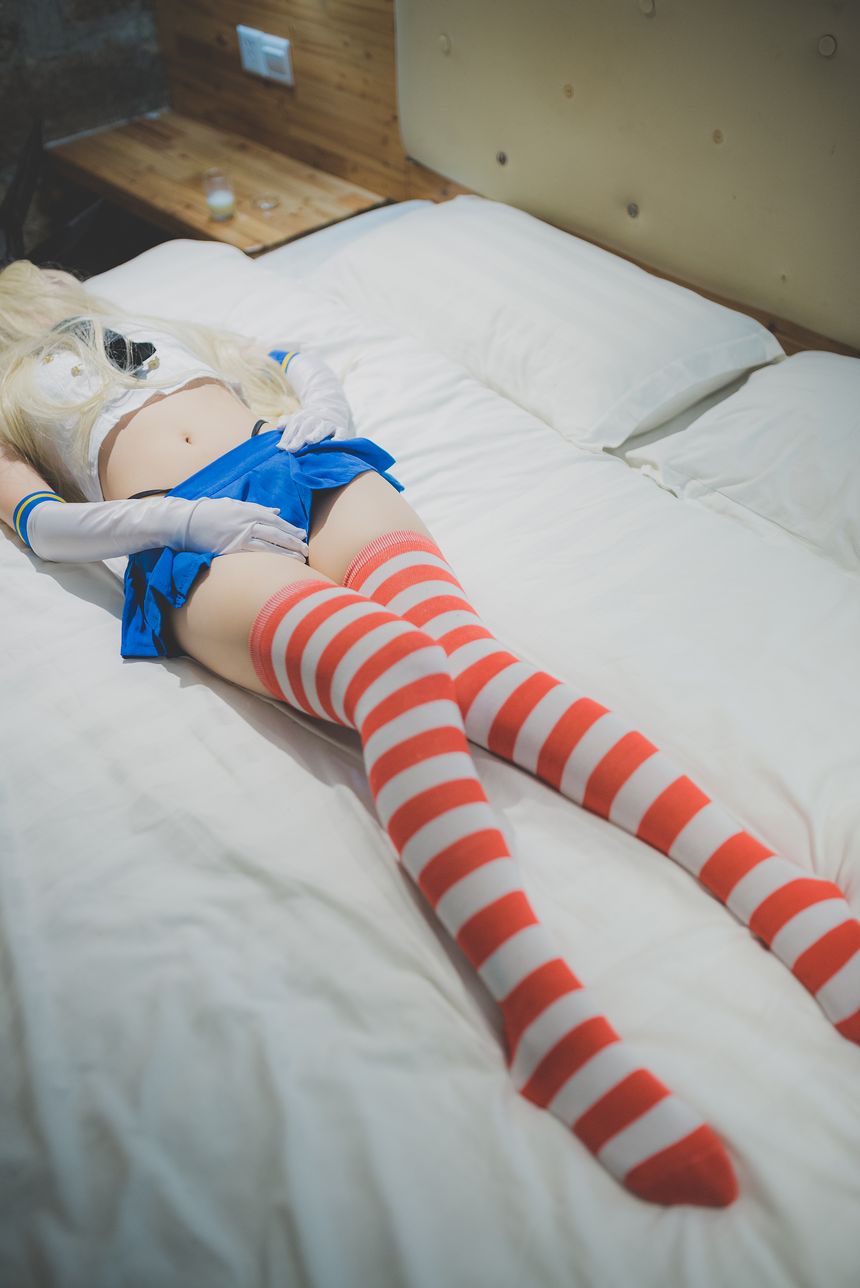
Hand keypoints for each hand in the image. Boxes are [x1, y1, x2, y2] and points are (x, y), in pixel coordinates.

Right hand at [185, 498, 307, 559]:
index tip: (302, 535)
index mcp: (248, 510)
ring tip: (300, 560)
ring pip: (270, 545)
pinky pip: (255, 555)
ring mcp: (240, 536)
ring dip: (287, 553)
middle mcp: (247, 522)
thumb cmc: (209, 512)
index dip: (291, 528)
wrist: (185, 521)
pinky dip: (270, 559)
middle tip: (306, 550)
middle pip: (277, 533)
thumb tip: (277, 510)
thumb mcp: (234, 504)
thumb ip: (257, 508)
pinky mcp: (231, 549)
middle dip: (294, 542)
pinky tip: (280, 565)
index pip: (275, 520)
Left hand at [275, 409, 340, 453]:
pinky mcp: (341, 428)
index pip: (294, 426)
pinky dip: (339, 437)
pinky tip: (334, 443)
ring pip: (322, 428)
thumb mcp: (299, 419)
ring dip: (315, 434)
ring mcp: (329, 423)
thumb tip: (278, 427)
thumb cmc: (311, 422)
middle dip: (298, 438)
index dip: (287, 436)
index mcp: (303, 417)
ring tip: (309, 441)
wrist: (332, 410)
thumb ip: (288, 424)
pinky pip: (341, 432)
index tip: (281, 447)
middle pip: (306, 427)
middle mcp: (316, 418)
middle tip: (291, 449)